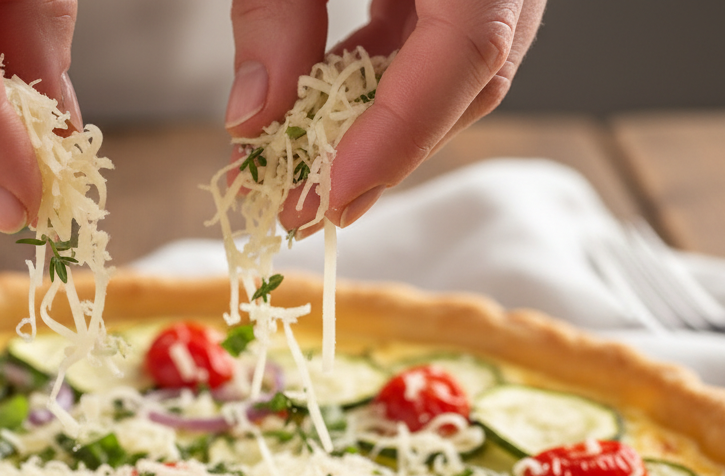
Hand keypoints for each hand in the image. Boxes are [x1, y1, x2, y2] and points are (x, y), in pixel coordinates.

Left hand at [225, 0, 546, 232]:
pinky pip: (434, 30)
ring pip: (455, 63)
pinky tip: (314, 110)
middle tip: (301, 207)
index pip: (469, 50)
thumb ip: (274, 11)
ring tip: (291, 170)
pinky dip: (376, 76)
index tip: (333, 196)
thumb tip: (253, 119)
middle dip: (382, 152)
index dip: (400, 134)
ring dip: (372, 122)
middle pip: (472, 74)